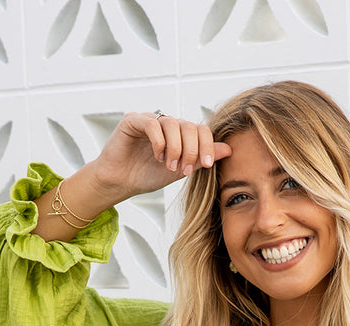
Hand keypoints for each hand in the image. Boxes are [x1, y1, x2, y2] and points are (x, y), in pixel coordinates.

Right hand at [91, 111, 231, 200]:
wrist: (121, 182)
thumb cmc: (147, 176)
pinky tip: (157, 156)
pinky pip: (152, 124)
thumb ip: (201, 159)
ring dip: (175, 148)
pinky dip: (159, 142)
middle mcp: (167, 124)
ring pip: (173, 124)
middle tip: (184, 170)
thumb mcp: (180, 171)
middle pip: (189, 126)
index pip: (201, 130)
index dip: (207, 146)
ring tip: (169, 166)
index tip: (206, 165)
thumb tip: (228, 149)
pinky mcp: (133, 120)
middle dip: (191, 150)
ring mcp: (150, 120)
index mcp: (180, 134)